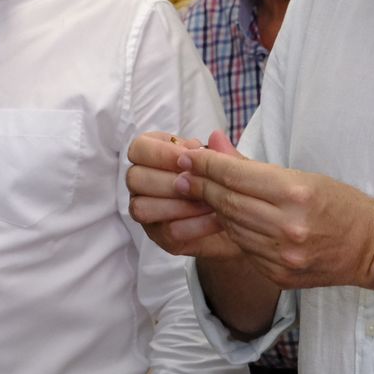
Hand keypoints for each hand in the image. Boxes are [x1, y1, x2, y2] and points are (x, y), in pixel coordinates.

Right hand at [127, 131, 239, 260]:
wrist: (238, 218)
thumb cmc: (224, 183)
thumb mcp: (228, 165)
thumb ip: (221, 153)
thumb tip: (216, 137)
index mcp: (154, 156)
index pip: (139, 148)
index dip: (161, 153)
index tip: (188, 159)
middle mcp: (143, 183)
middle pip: (134, 178)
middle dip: (170, 181)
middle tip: (201, 183)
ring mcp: (148, 211)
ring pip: (142, 207)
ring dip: (180, 204)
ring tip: (211, 202)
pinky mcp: (160, 236)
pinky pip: (167, 231)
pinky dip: (195, 224)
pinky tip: (217, 219)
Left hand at [178, 132, 373, 290]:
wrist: (371, 246)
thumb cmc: (340, 203)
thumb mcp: (302, 176)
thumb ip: (253, 166)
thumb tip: (213, 145)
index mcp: (296, 193)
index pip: (236, 176)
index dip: (206, 165)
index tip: (187, 157)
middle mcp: (287, 226)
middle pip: (228, 202)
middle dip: (200, 186)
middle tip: (181, 175)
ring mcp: (282, 254)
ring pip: (232, 227)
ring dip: (212, 210)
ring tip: (198, 195)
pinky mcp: (278, 274)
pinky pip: (244, 248)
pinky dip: (232, 232)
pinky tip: (227, 219)